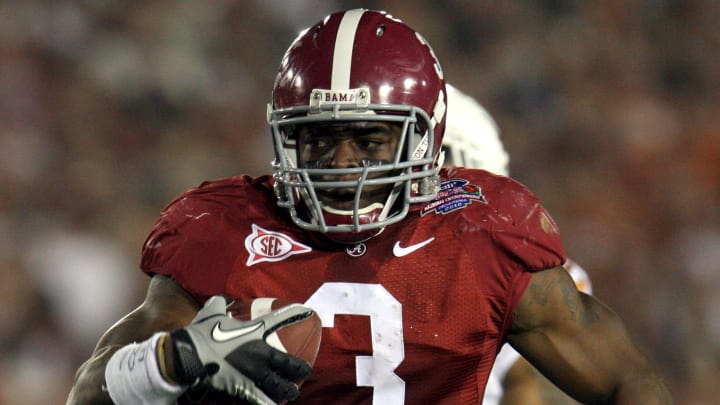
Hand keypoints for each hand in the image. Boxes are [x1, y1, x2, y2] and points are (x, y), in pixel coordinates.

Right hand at [169, 296, 313, 403]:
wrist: (189, 354)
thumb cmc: (201, 333)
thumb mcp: (211, 312)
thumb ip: (220, 303)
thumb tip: (222, 298)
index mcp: (254, 331)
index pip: (278, 319)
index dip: (295, 315)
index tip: (309, 312)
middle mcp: (260, 353)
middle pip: (288, 362)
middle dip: (299, 368)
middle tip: (306, 371)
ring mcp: (254, 372)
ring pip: (279, 384)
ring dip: (288, 390)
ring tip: (294, 393)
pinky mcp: (244, 388)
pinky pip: (261, 400)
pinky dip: (269, 404)